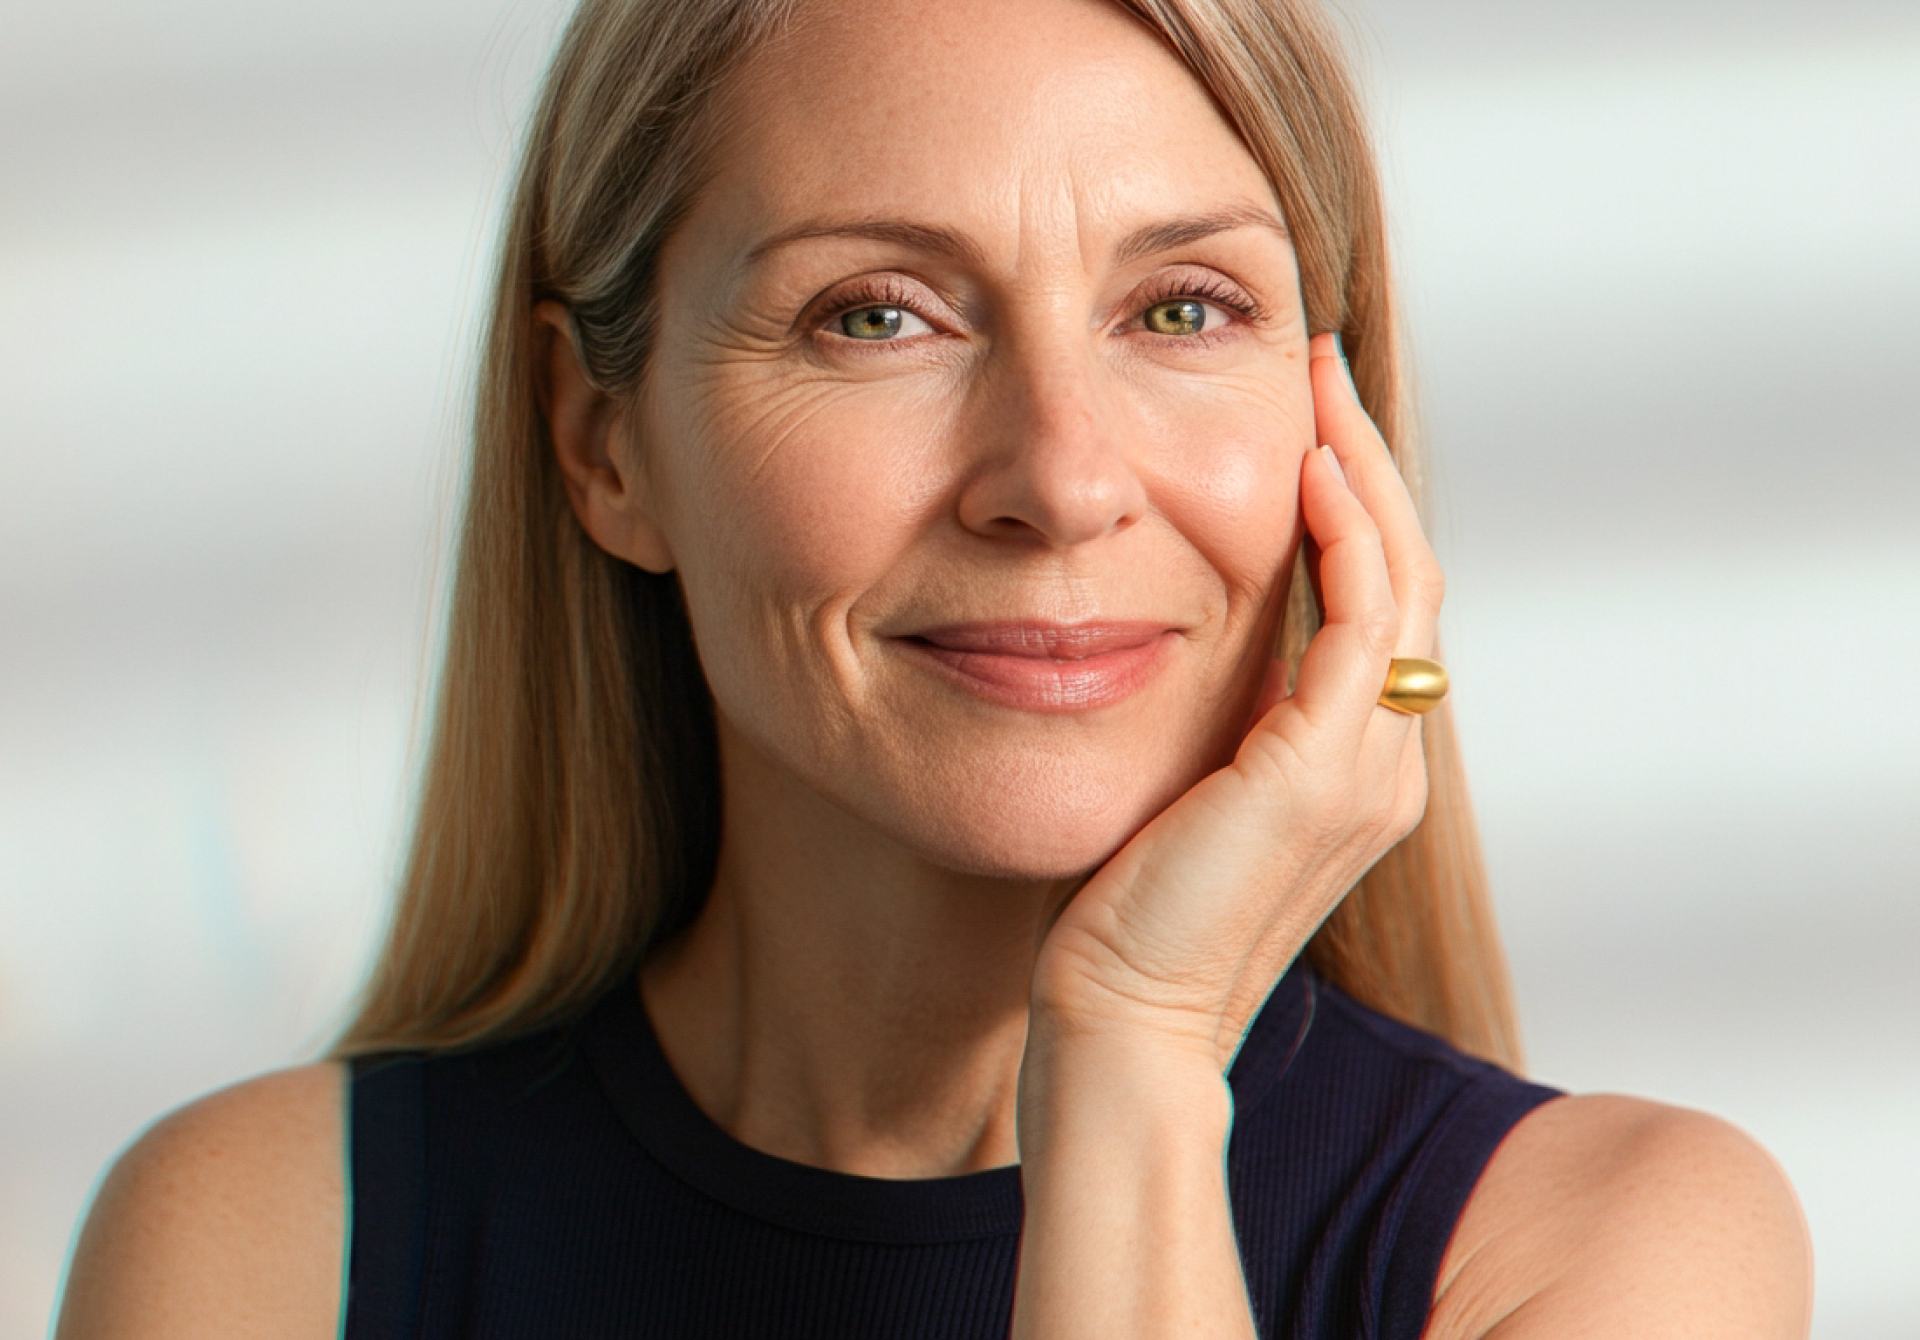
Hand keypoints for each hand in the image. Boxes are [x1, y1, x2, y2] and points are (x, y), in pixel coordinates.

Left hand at [1024, 332, 1445, 1072]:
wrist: (1119, 1021)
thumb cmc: (1128, 915)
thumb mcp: (1185, 789)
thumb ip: (1217, 719)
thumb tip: (1174, 629)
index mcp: (1355, 767)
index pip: (1381, 605)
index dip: (1355, 504)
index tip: (1305, 418)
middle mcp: (1384, 764)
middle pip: (1408, 575)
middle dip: (1366, 460)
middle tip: (1319, 366)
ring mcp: (1367, 770)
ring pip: (1401, 582)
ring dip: (1362, 471)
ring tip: (1315, 384)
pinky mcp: (1321, 774)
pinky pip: (1361, 622)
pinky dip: (1345, 535)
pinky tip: (1305, 466)